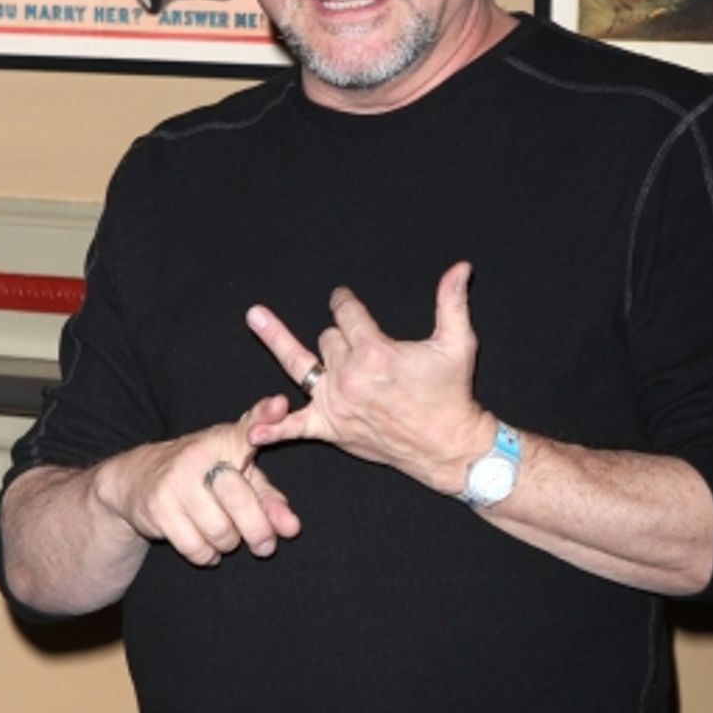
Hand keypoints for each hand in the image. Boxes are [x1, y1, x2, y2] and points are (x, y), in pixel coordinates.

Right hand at [94, 394, 300, 567]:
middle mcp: (199, 456)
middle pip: (240, 500)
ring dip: (229, 544)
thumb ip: (269, 499)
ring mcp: (175, 482)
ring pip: (220, 531)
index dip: (264, 417)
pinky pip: (196, 548)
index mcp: (224, 441)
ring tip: (225, 537)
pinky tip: (206, 546)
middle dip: (258, 532)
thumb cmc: (203, 477)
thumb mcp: (238, 477)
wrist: (138, 480)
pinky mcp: (158, 509)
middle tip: (265, 545)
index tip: (280, 405)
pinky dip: (207, 555)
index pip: (247, 429)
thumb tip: (292, 528)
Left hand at [244, 262, 492, 495]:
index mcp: (376, 352)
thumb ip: (452, 301)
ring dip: (284, 344)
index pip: (347, 314)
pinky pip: (294, 428)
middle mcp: (350, 376)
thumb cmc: (450, 395)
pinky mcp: (331, 428)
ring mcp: (336, 403)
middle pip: (327, 338)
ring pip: (303, 363)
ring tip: (255, 318)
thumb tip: (461, 267)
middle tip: (356, 346)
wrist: (447, 445)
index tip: (341, 298)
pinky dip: (273, 428)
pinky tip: (252, 429)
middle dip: (339, 336)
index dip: (344, 301)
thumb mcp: (457, 343)